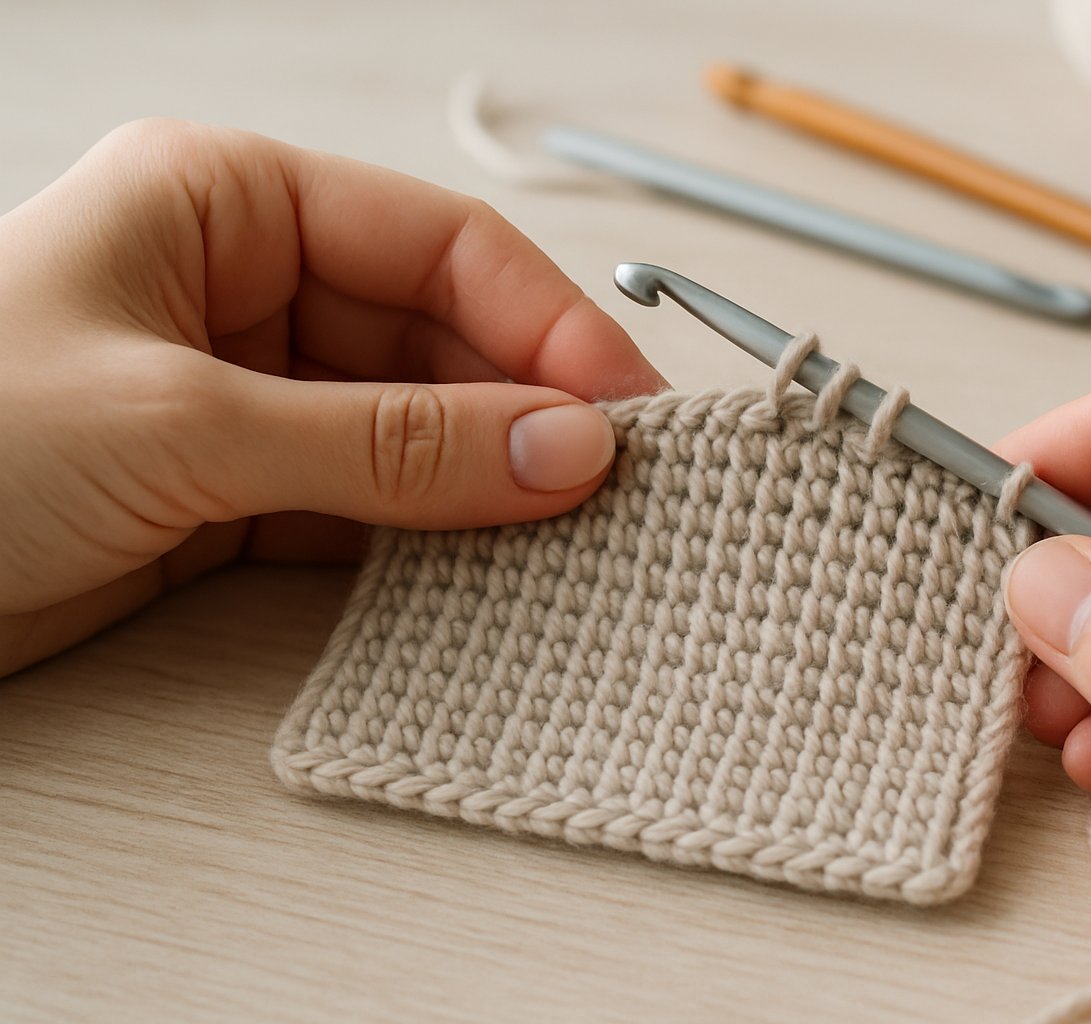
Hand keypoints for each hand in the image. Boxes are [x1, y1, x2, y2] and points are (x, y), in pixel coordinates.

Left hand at [0, 120, 664, 676]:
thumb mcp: (182, 424)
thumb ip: (388, 444)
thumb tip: (564, 452)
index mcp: (227, 202)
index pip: (439, 248)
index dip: (546, 326)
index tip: (625, 415)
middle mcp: (247, 287)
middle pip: (440, 341)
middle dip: (527, 415)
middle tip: (615, 496)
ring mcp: (248, 394)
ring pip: (414, 429)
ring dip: (488, 484)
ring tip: (571, 543)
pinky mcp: (236, 491)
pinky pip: (369, 505)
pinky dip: (430, 541)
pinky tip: (489, 571)